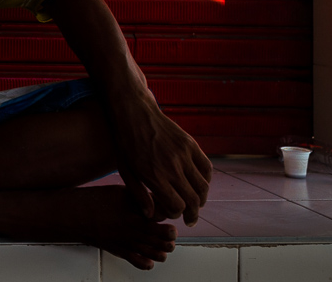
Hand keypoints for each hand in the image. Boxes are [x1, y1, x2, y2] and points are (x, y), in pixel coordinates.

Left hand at [111, 89, 211, 225]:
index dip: (175, 214)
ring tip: (196, 204)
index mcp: (154, 175)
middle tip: (190, 219)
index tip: (170, 212)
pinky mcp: (190, 144)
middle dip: (192, 213)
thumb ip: (138, 194)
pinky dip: (206, 180)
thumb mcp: (125, 170)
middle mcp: (172, 167)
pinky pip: (207, 168)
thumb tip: (150, 215)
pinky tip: (198, 184)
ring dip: (201, 199)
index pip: (176, 206)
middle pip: (193, 200)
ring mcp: (183, 154)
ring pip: (203, 187)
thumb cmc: (125, 142)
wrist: (133, 112)